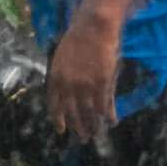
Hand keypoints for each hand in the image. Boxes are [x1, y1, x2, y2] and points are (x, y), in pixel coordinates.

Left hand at [47, 11, 119, 142]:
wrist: (93, 27)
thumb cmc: (78, 39)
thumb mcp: (64, 58)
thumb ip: (64, 77)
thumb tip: (66, 93)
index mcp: (55, 76)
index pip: (54, 104)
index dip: (58, 118)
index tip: (61, 130)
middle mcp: (68, 84)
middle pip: (72, 112)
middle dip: (78, 127)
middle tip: (83, 137)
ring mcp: (84, 85)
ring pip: (88, 113)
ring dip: (93, 126)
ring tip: (96, 134)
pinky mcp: (101, 84)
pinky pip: (104, 106)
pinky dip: (108, 116)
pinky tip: (112, 121)